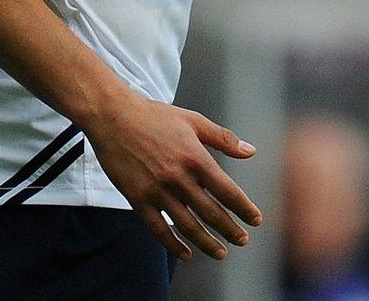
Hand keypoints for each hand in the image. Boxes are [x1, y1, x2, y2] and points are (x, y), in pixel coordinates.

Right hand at [82, 89, 261, 261]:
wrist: (113, 117)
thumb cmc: (155, 116)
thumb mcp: (194, 121)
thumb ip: (223, 138)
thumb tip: (251, 152)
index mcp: (196, 158)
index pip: (227, 191)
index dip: (244, 208)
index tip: (255, 220)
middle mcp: (179, 178)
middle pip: (211, 213)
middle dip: (230, 230)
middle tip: (242, 240)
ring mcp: (157, 191)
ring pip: (187, 226)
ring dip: (206, 243)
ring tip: (220, 252)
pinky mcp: (137, 199)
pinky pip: (158, 229)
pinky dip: (173, 245)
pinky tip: (186, 253)